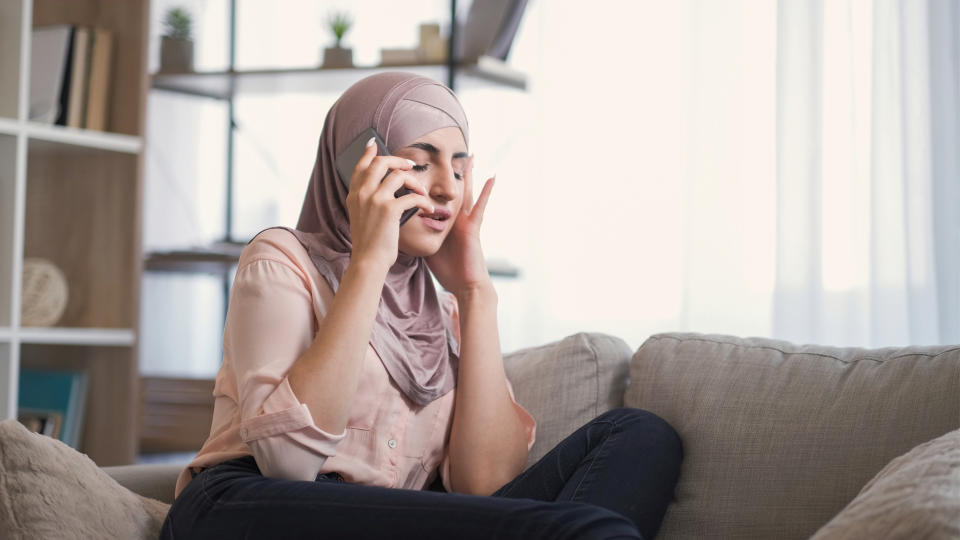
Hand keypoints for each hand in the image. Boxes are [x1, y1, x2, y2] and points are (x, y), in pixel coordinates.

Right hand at [347, 137, 435, 271]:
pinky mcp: (389, 210)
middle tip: (410, 166)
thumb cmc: (370, 243)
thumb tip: (381, 187)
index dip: (368, 153)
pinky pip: (412, 196)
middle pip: (380, 162)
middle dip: (398, 161)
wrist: (369, 261)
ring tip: (422, 192)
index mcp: (354, 195)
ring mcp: (374, 200)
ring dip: (415, 182)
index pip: (360, 166)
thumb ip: (367, 200)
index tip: (374, 144)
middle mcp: (362, 193)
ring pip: (399, 175)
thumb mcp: (361, 217)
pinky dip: (424, 202)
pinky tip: (429, 210)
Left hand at [425, 155, 495, 297]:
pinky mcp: (474, 227)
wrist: (464, 284)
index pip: (439, 198)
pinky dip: (487, 192)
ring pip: (467, 193)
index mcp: (446, 223)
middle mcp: (457, 219)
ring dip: (470, 175)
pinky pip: (480, 207)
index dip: (435, 184)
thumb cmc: (448, 270)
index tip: (427, 169)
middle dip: (453, 173)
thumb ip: (419, 235)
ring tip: (472, 156)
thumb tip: (400, 228)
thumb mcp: (428, 248)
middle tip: (452, 154)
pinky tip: (491, 178)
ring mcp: (467, 221)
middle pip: (454, 190)